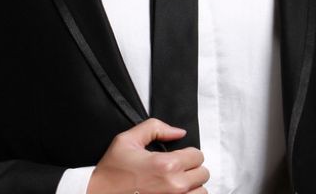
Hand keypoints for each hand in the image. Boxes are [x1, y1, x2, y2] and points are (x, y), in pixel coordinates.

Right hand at [86, 118, 208, 193]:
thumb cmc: (112, 171)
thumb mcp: (128, 140)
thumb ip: (155, 128)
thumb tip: (178, 132)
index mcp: (165, 165)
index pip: (197, 156)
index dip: (189, 153)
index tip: (179, 155)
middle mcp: (174, 187)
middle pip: (203, 174)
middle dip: (192, 169)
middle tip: (178, 168)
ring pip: (201, 193)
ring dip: (193, 187)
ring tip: (178, 184)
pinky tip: (175, 193)